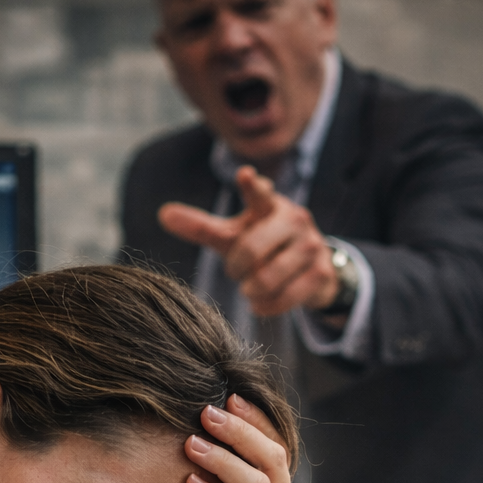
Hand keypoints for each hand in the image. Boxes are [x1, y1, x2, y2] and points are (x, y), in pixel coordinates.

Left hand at [159, 165, 338, 316]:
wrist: (309, 268)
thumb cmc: (263, 245)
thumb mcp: (232, 235)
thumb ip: (200, 227)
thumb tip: (162, 213)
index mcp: (269, 205)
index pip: (259, 194)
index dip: (252, 187)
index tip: (245, 176)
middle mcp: (294, 219)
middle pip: (251, 251)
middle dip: (236, 268)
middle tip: (236, 272)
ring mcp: (311, 245)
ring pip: (267, 278)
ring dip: (251, 290)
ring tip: (251, 287)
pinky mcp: (321, 273)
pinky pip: (284, 298)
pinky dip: (266, 306)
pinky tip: (261, 302)